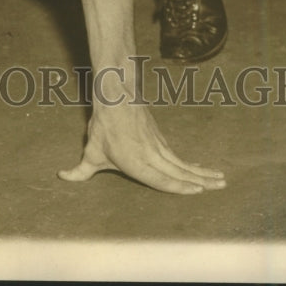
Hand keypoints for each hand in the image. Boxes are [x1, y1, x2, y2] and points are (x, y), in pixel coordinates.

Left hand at [59, 102, 225, 193]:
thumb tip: (62, 177)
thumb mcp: (90, 151)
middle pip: (181, 171)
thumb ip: (80, 171)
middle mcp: (152, 155)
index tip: (199, 192)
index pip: (162, 180)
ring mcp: (158, 145)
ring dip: (202, 171)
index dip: (180, 188)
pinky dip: (191, 162)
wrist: (115, 93)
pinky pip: (177, 154)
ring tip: (220, 179)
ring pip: (183, 162)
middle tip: (222, 186)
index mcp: (137, 163)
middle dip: (202, 181)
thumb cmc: (103, 124)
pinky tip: (199, 167)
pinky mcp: (159, 136)